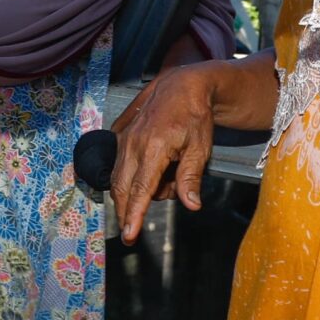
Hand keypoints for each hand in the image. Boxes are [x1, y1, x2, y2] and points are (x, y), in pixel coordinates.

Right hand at [110, 63, 224, 243]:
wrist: (182, 85)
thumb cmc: (195, 116)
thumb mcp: (200, 148)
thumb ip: (191, 178)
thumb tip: (191, 205)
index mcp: (154, 148)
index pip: (140, 190)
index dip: (133, 215)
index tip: (128, 235)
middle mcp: (132, 143)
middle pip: (122, 188)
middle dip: (126, 211)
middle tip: (134, 227)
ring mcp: (123, 137)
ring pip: (119, 177)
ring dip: (135, 190)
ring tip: (166, 180)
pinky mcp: (119, 133)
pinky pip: (119, 163)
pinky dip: (132, 174)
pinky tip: (154, 169)